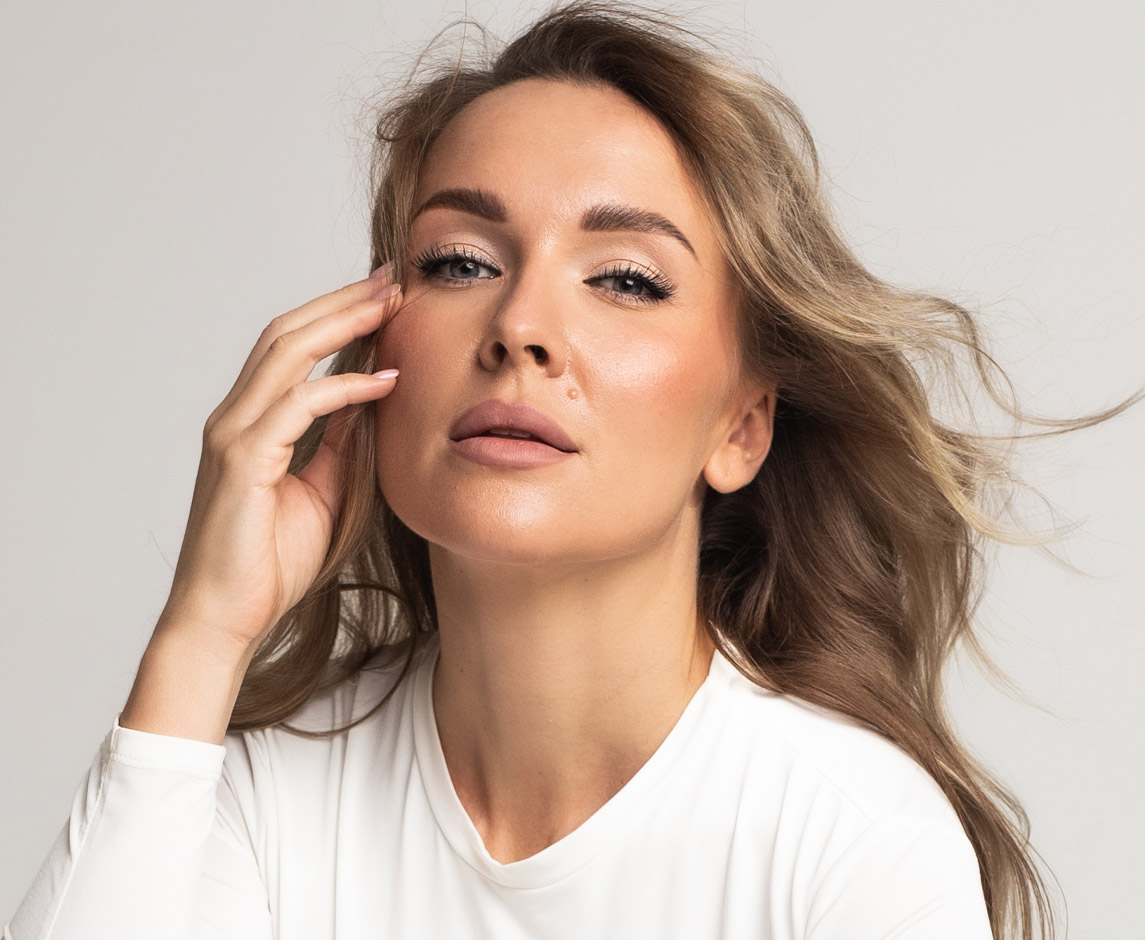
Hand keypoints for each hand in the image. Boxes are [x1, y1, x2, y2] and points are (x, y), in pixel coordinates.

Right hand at [157, 266, 402, 656]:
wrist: (225, 619)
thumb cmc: (268, 562)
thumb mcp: (322, 491)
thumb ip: (339, 444)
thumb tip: (369, 402)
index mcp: (249, 423)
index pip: (291, 348)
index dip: (337, 315)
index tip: (386, 296)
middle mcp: (234, 418)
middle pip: (286, 333)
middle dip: (342, 300)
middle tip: (393, 277)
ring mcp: (232, 435)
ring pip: (286, 354)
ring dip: (343, 323)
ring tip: (391, 304)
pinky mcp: (242, 461)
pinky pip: (297, 406)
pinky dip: (343, 387)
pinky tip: (383, 380)